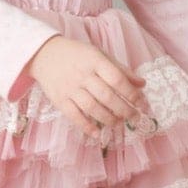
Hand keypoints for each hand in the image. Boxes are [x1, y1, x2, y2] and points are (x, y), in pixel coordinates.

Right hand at [25, 36, 147, 137]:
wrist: (45, 54)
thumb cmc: (78, 55)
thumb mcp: (100, 55)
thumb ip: (121, 70)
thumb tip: (142, 84)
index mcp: (95, 61)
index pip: (117, 79)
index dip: (131, 93)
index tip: (141, 103)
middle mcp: (83, 75)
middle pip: (107, 96)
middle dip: (124, 109)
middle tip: (134, 117)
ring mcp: (70, 88)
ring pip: (92, 108)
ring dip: (108, 119)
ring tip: (118, 122)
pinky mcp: (59, 99)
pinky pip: (74, 116)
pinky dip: (86, 126)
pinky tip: (97, 133)